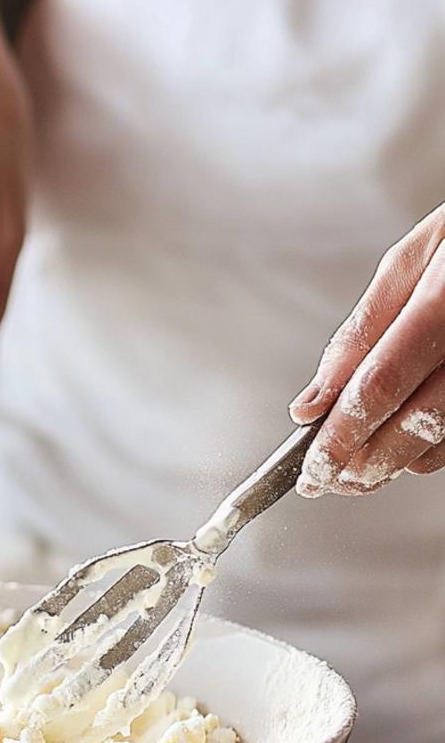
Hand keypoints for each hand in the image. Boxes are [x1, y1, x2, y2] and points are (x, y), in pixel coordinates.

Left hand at [290, 203, 444, 495]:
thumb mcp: (410, 262)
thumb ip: (360, 332)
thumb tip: (312, 402)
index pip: (382, 384)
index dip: (340, 434)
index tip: (309, 466)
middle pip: (414, 425)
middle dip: (359, 463)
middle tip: (320, 480)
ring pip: (438, 443)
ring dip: (387, 465)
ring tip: (346, 470)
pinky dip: (420, 452)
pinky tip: (393, 446)